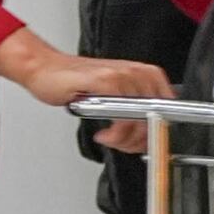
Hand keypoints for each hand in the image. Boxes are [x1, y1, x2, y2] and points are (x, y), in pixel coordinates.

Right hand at [0, 29, 171, 151]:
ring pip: (141, 119)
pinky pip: (123, 116)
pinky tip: (104, 135)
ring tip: (112, 140)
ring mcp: (121, 75)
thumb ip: (131, 108)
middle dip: (141, 140)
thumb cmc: (73, 81)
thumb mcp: (110, 95)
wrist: (43, 69)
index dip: (160, 130)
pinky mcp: (104, 82)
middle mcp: (134, 71)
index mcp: (141, 72)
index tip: (147, 143)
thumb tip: (148, 132)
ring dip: (126, 139)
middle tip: (124, 145)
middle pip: (157, 116)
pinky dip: (116, 133)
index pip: (170, 105)